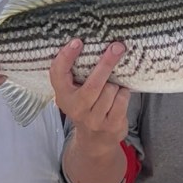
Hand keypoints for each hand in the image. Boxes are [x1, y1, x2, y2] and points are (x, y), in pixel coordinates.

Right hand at [50, 40, 129, 154]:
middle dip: (107, 63)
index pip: (58, 74)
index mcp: (63, 96)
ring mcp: (94, 119)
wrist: (94, 141)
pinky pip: (122, 99)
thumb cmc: (86, 105)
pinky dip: (124, 93)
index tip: (77, 41)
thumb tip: (96, 43)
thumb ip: (76, 74)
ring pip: (111, 90)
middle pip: (93, 84)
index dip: (66, 57)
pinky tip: (119, 96)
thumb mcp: (74, 92)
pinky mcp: (111, 125)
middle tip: (117, 46)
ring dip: (116, 83)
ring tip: (112, 86)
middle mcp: (76, 108)